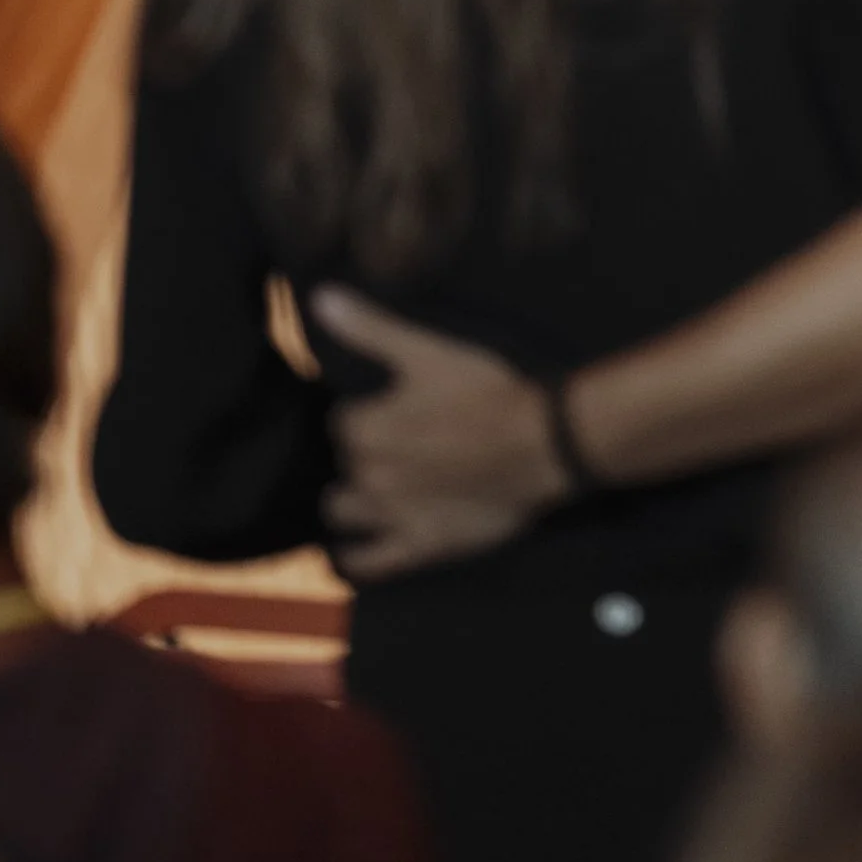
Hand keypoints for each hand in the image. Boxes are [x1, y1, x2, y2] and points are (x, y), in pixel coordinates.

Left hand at [312, 288, 567, 578]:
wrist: (543, 444)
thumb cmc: (487, 392)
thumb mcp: (427, 352)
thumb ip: (369, 329)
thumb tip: (319, 297)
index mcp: (365, 427)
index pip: (341, 421)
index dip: (364, 414)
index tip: (388, 410)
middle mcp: (368, 475)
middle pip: (345, 464)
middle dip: (363, 454)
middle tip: (396, 446)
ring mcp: (391, 516)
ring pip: (342, 511)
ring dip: (352, 500)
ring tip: (370, 491)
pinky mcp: (418, 547)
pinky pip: (367, 564)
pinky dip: (353, 559)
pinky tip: (352, 552)